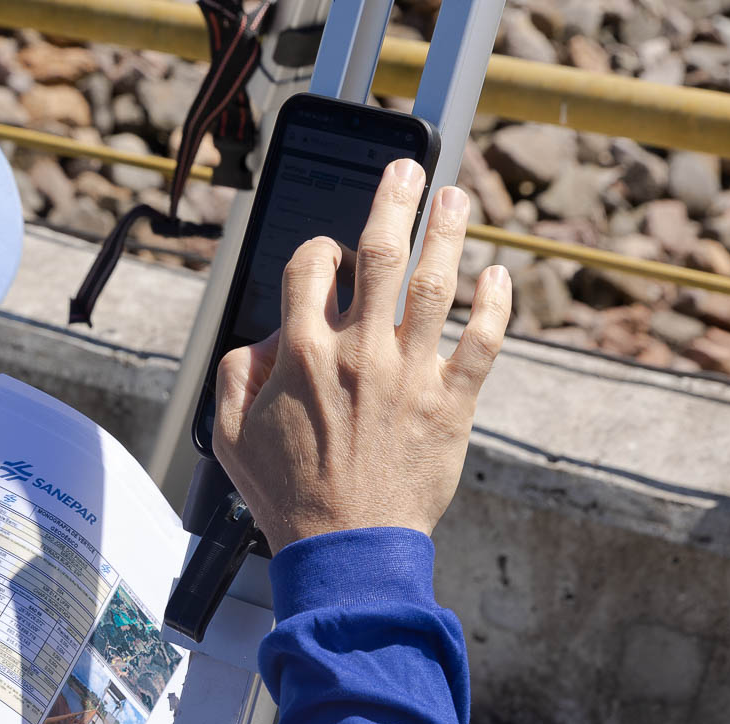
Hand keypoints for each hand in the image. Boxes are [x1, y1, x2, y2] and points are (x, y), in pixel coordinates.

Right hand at [211, 159, 513, 551]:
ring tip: (455, 198)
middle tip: (408, 170)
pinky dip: (495, 305)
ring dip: (448, 232)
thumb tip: (266, 337)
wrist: (346, 548)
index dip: (319, 250)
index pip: (313, 266)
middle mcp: (360, 353)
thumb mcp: (231, 433)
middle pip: (382, 252)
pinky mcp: (451, 403)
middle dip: (394, 200)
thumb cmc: (289, 497)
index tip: (329, 257)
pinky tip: (498, 275)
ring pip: (436, 284)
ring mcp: (410, 375)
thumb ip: (238, 373)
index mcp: (304, 353)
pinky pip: (483, 342)